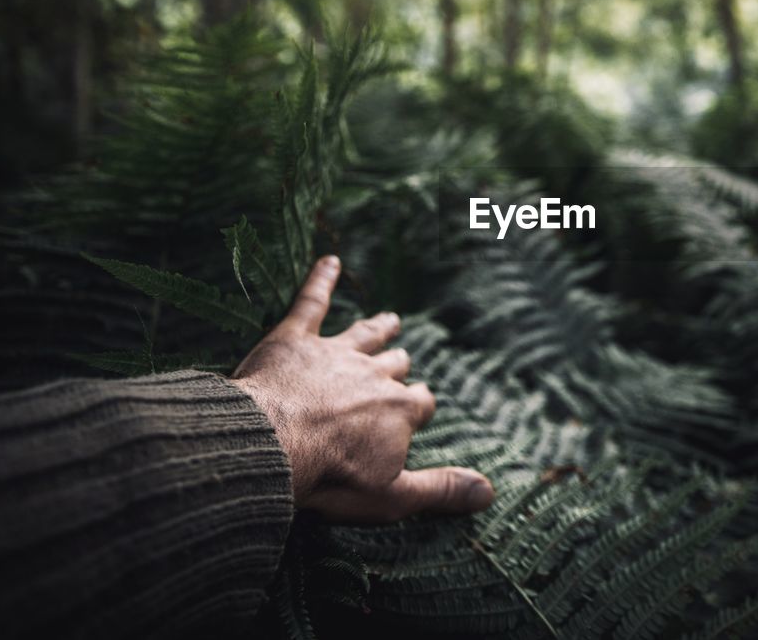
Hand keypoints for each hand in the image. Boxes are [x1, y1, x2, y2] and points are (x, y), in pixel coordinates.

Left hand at [232, 255, 493, 521]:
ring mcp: (334, 353)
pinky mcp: (295, 339)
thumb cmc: (329, 476)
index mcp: (398, 410)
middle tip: (400, 363)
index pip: (420, 404)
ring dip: (378, 328)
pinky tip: (327, 261)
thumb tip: (489, 493)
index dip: (417, 409)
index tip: (416, 412)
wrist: (268, 446)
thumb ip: (440, 490)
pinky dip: (320, 280)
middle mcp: (373, 375)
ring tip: (389, 320)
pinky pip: (311, 302)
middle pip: (394, 366)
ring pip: (364, 334)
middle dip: (398, 366)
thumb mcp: (391, 496)